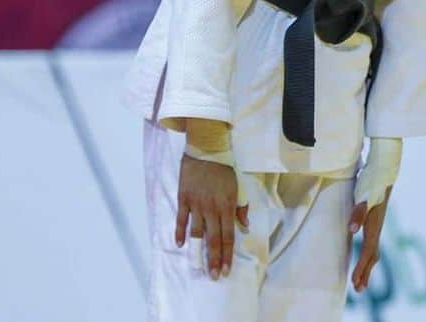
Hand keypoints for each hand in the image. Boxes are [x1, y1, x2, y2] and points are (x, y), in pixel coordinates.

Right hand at [174, 155, 248, 279]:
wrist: (206, 149)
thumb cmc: (225, 168)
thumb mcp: (239, 186)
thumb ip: (241, 207)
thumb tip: (244, 226)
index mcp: (227, 205)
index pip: (228, 235)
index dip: (227, 254)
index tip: (226, 269)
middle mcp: (212, 208)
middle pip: (213, 238)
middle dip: (214, 259)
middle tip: (214, 276)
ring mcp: (196, 204)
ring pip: (197, 233)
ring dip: (197, 252)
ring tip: (197, 267)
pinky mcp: (184, 198)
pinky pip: (181, 219)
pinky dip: (180, 232)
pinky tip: (181, 244)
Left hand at [348, 187, 390, 291]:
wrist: (385, 170)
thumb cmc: (372, 182)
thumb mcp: (363, 196)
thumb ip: (358, 212)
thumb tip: (352, 230)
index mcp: (374, 225)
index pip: (368, 251)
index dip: (361, 267)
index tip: (354, 283)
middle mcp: (378, 227)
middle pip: (373, 255)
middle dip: (365, 272)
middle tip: (358, 289)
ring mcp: (378, 224)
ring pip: (374, 250)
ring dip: (367, 266)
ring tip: (361, 279)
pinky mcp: (375, 220)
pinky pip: (372, 243)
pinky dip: (368, 254)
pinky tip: (364, 254)